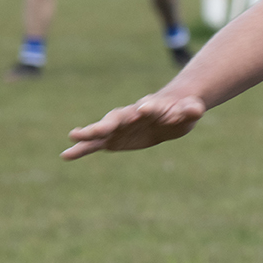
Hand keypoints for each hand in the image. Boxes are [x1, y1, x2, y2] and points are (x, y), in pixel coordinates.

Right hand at [63, 93, 205, 159]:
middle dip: (109, 122)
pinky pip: (95, 144)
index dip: (147, 108)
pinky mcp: (114, 138)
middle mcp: (131, 115)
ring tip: (73, 136)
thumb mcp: (191, 110)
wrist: (171, 112)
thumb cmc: (182, 110)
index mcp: (151, 107)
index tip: (143, 109)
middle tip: (99, 128)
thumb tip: (197, 109)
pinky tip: (66, 155)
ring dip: (89, 133)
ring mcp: (120, 127)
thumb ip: (192, 110)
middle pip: (118, 117)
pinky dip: (81, 148)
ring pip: (102, 130)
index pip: (148, 107)